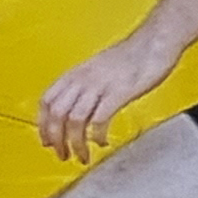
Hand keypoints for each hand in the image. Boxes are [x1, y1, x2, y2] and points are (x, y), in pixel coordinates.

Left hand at [37, 29, 183, 163]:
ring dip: (76, 143)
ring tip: (82, 156)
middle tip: (63, 155)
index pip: (46, 101)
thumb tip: (74, 107)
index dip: (43, 124)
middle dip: (57, 140)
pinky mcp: (119, 93)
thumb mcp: (98, 69)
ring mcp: (100, 85)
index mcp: (75, 73)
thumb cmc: (130, 56)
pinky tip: (102, 142)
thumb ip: (84, 86)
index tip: (47, 141)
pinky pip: (99, 119)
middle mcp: (83, 79)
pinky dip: (97, 135)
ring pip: (75, 120)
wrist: (154, 41)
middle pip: (57, 114)